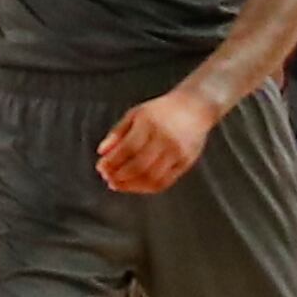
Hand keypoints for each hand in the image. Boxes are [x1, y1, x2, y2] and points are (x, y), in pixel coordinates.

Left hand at [96, 85, 219, 194]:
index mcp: (149, 124)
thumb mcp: (135, 114)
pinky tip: (136, 186)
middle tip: (107, 178)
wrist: (195, 108)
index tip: (101, 168)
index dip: (112, 162)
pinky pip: (165, 181)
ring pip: (152, 178)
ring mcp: (177, 153)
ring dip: (131, 185)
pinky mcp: (186, 162)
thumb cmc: (161, 111)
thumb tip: (101, 152)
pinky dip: (147, 188)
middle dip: (119, 176)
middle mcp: (165, 139)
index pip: (127, 149)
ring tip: (118, 184)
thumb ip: (117, 133)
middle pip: (139, 166)